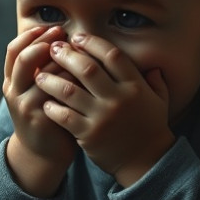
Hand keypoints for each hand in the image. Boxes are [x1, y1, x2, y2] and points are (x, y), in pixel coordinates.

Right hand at [2, 26, 77, 195]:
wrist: (43, 153)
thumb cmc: (46, 114)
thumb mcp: (35, 89)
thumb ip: (42, 67)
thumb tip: (60, 35)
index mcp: (11, 80)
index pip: (14, 49)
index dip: (31, 35)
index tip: (51, 27)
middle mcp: (14, 91)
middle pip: (24, 58)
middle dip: (45, 41)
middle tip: (63, 33)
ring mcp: (25, 105)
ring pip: (44, 74)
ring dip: (62, 60)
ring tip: (78, 50)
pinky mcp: (41, 118)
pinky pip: (59, 93)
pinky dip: (72, 80)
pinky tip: (85, 75)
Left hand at [35, 33, 175, 186]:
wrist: (145, 162)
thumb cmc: (150, 128)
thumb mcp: (159, 101)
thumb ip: (155, 81)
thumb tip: (153, 64)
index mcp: (135, 86)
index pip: (112, 55)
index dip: (92, 43)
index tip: (77, 37)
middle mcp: (118, 99)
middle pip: (87, 69)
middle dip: (67, 55)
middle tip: (53, 49)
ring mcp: (102, 118)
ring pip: (69, 91)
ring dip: (51, 79)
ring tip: (40, 74)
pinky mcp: (88, 135)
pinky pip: (64, 115)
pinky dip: (52, 106)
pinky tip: (46, 101)